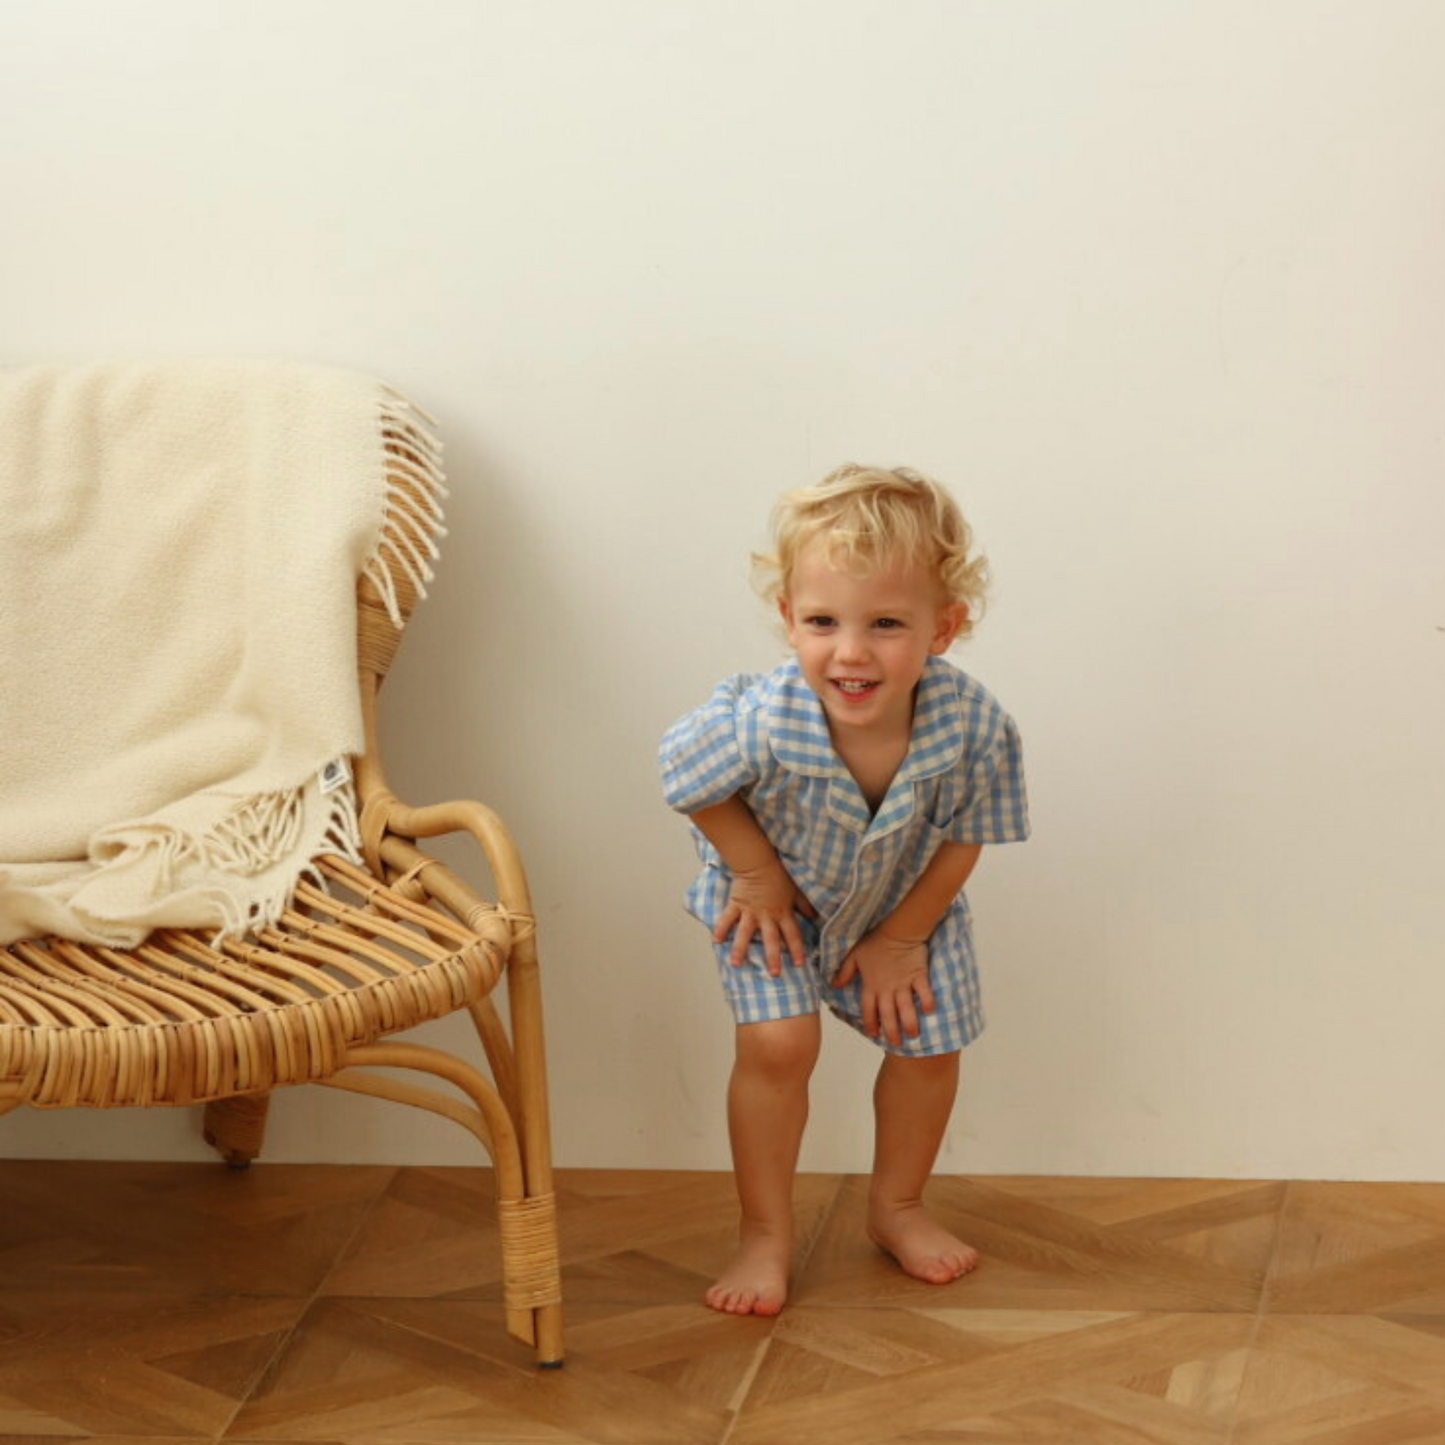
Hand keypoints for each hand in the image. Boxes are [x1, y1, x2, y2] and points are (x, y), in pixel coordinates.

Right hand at [713, 858, 816, 975]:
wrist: (758, 862)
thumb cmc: (778, 875)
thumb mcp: (795, 891)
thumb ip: (804, 905)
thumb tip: (816, 917)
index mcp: (783, 913)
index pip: (792, 934)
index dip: (796, 949)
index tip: (799, 964)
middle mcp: (767, 916)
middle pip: (771, 939)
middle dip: (773, 957)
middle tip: (774, 974)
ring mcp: (750, 912)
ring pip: (745, 933)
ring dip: (741, 949)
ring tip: (736, 964)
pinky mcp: (736, 905)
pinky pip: (727, 919)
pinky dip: (721, 929)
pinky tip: (716, 941)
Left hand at [832, 928, 935, 1046]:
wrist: (896, 930)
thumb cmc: (874, 942)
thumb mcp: (854, 956)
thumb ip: (845, 972)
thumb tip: (834, 985)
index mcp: (871, 985)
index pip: (869, 1009)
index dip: (870, 1023)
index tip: (874, 1034)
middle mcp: (887, 988)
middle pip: (888, 1015)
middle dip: (891, 1031)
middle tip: (896, 1043)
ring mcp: (904, 983)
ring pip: (906, 1008)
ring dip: (909, 1023)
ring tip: (913, 1035)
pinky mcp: (919, 976)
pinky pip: (925, 992)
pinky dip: (927, 1002)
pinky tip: (929, 1011)